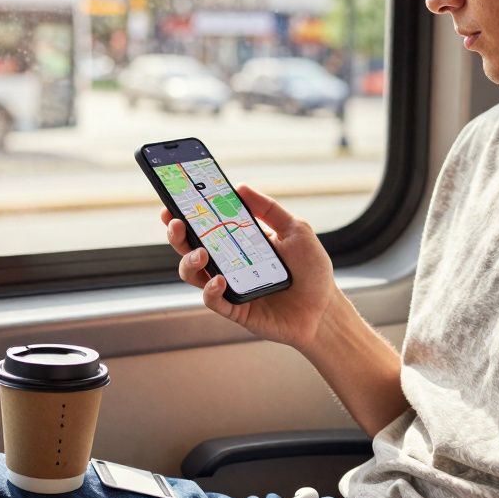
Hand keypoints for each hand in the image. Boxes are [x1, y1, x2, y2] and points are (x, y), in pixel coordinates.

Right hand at [162, 183, 338, 351]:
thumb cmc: (311, 270)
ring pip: (193, 274)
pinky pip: (213, 300)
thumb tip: (240, 187)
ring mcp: (229, 287)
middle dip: (177, 235)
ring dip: (189, 261)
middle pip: (190, 248)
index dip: (186, 214)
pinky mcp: (235, 310)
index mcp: (238, 242)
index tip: (173, 200)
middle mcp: (228, 264)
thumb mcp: (295, 230)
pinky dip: (211, 290)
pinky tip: (220, 280)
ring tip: (200, 253)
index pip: (206, 226)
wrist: (326, 309)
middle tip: (176, 222)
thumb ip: (268, 209)